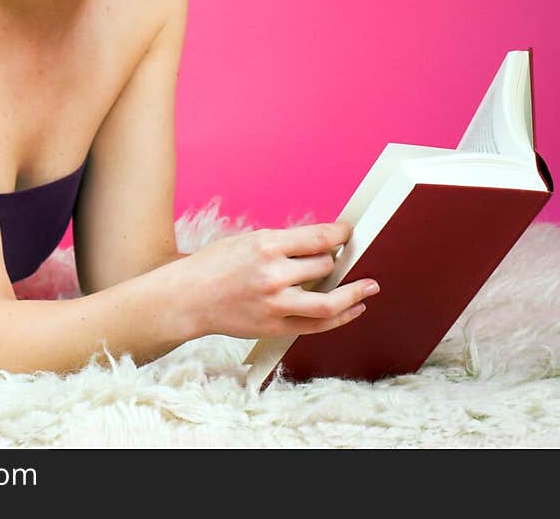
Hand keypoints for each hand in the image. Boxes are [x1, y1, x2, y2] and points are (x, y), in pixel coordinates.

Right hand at [175, 221, 379, 340]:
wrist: (189, 297)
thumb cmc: (216, 264)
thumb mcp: (248, 240)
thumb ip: (282, 243)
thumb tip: (318, 243)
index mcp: (266, 246)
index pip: (317, 238)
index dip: (340, 234)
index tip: (348, 232)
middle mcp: (273, 274)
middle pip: (324, 265)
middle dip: (335, 260)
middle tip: (342, 257)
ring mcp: (275, 304)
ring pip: (328, 300)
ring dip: (354, 292)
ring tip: (369, 285)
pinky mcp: (275, 326)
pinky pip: (316, 325)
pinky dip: (341, 317)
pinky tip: (354, 309)